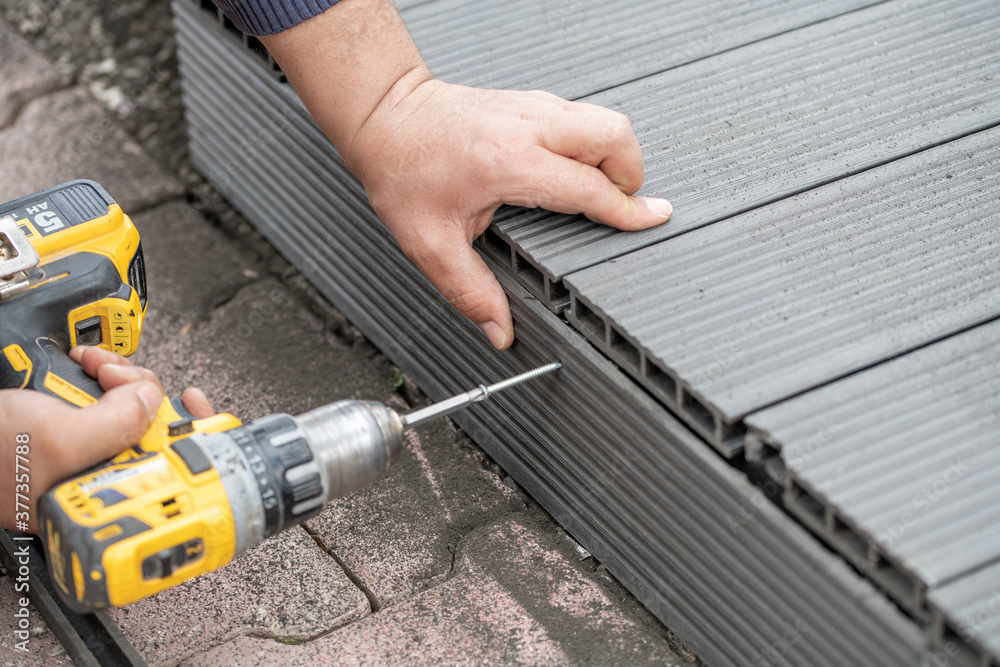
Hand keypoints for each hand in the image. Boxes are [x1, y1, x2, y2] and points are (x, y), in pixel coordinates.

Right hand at [0, 347, 212, 531]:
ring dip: (121, 376)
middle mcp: (101, 478)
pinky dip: (101, 375)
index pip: (171, 470)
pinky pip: (105, 397)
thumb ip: (116, 424)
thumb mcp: (57, 441)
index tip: (196, 402)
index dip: (190, 434)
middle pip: (156, 428)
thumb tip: (152, 400)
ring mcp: (88, 451)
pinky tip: (86, 365)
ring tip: (93, 366)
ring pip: (133, 406)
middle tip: (114, 375)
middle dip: (144, 390)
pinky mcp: (75, 427)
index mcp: (103, 498)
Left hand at [260, 0, 671, 349]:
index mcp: (508, 163)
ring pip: (603, 118)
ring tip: (596, 192)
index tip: (654, 218)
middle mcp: (527, 125)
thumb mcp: (429, 243)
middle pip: (614, 134)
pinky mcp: (529, 100)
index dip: (626, 209)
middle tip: (617, 207)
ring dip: (614, 155)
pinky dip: (591, 143)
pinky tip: (571, 171)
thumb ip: (470, 291)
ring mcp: (531, 105)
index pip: (588, 186)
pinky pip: (581, 116)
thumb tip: (500, 331)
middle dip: (631, 172)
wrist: (384, 116)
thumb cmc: (402, 170)